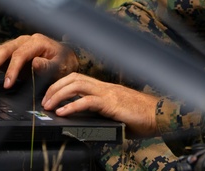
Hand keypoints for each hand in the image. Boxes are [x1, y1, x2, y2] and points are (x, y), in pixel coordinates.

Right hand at [0, 34, 77, 88]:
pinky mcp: (13, 52)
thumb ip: (48, 66)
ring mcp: (18, 45)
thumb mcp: (61, 66)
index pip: (21, 54)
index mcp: (38, 42)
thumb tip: (34, 63)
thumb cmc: (63, 62)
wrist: (65, 58)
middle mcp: (26, 41)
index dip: (12, 69)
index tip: (7, 83)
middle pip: (6, 48)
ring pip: (0, 48)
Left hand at [42, 72, 160, 136]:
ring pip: (77, 84)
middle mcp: (105, 87)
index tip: (50, 97)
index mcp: (106, 89)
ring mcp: (108, 93)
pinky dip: (72, 106)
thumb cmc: (142, 117)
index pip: (79, 79)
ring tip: (49, 105)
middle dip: (55, 87)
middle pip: (74, 77)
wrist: (160, 115)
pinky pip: (88, 101)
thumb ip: (102, 116)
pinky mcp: (111, 103)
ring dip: (59, 93)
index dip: (61, 85)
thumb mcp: (117, 115)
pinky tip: (62, 113)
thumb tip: (87, 125)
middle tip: (44, 101)